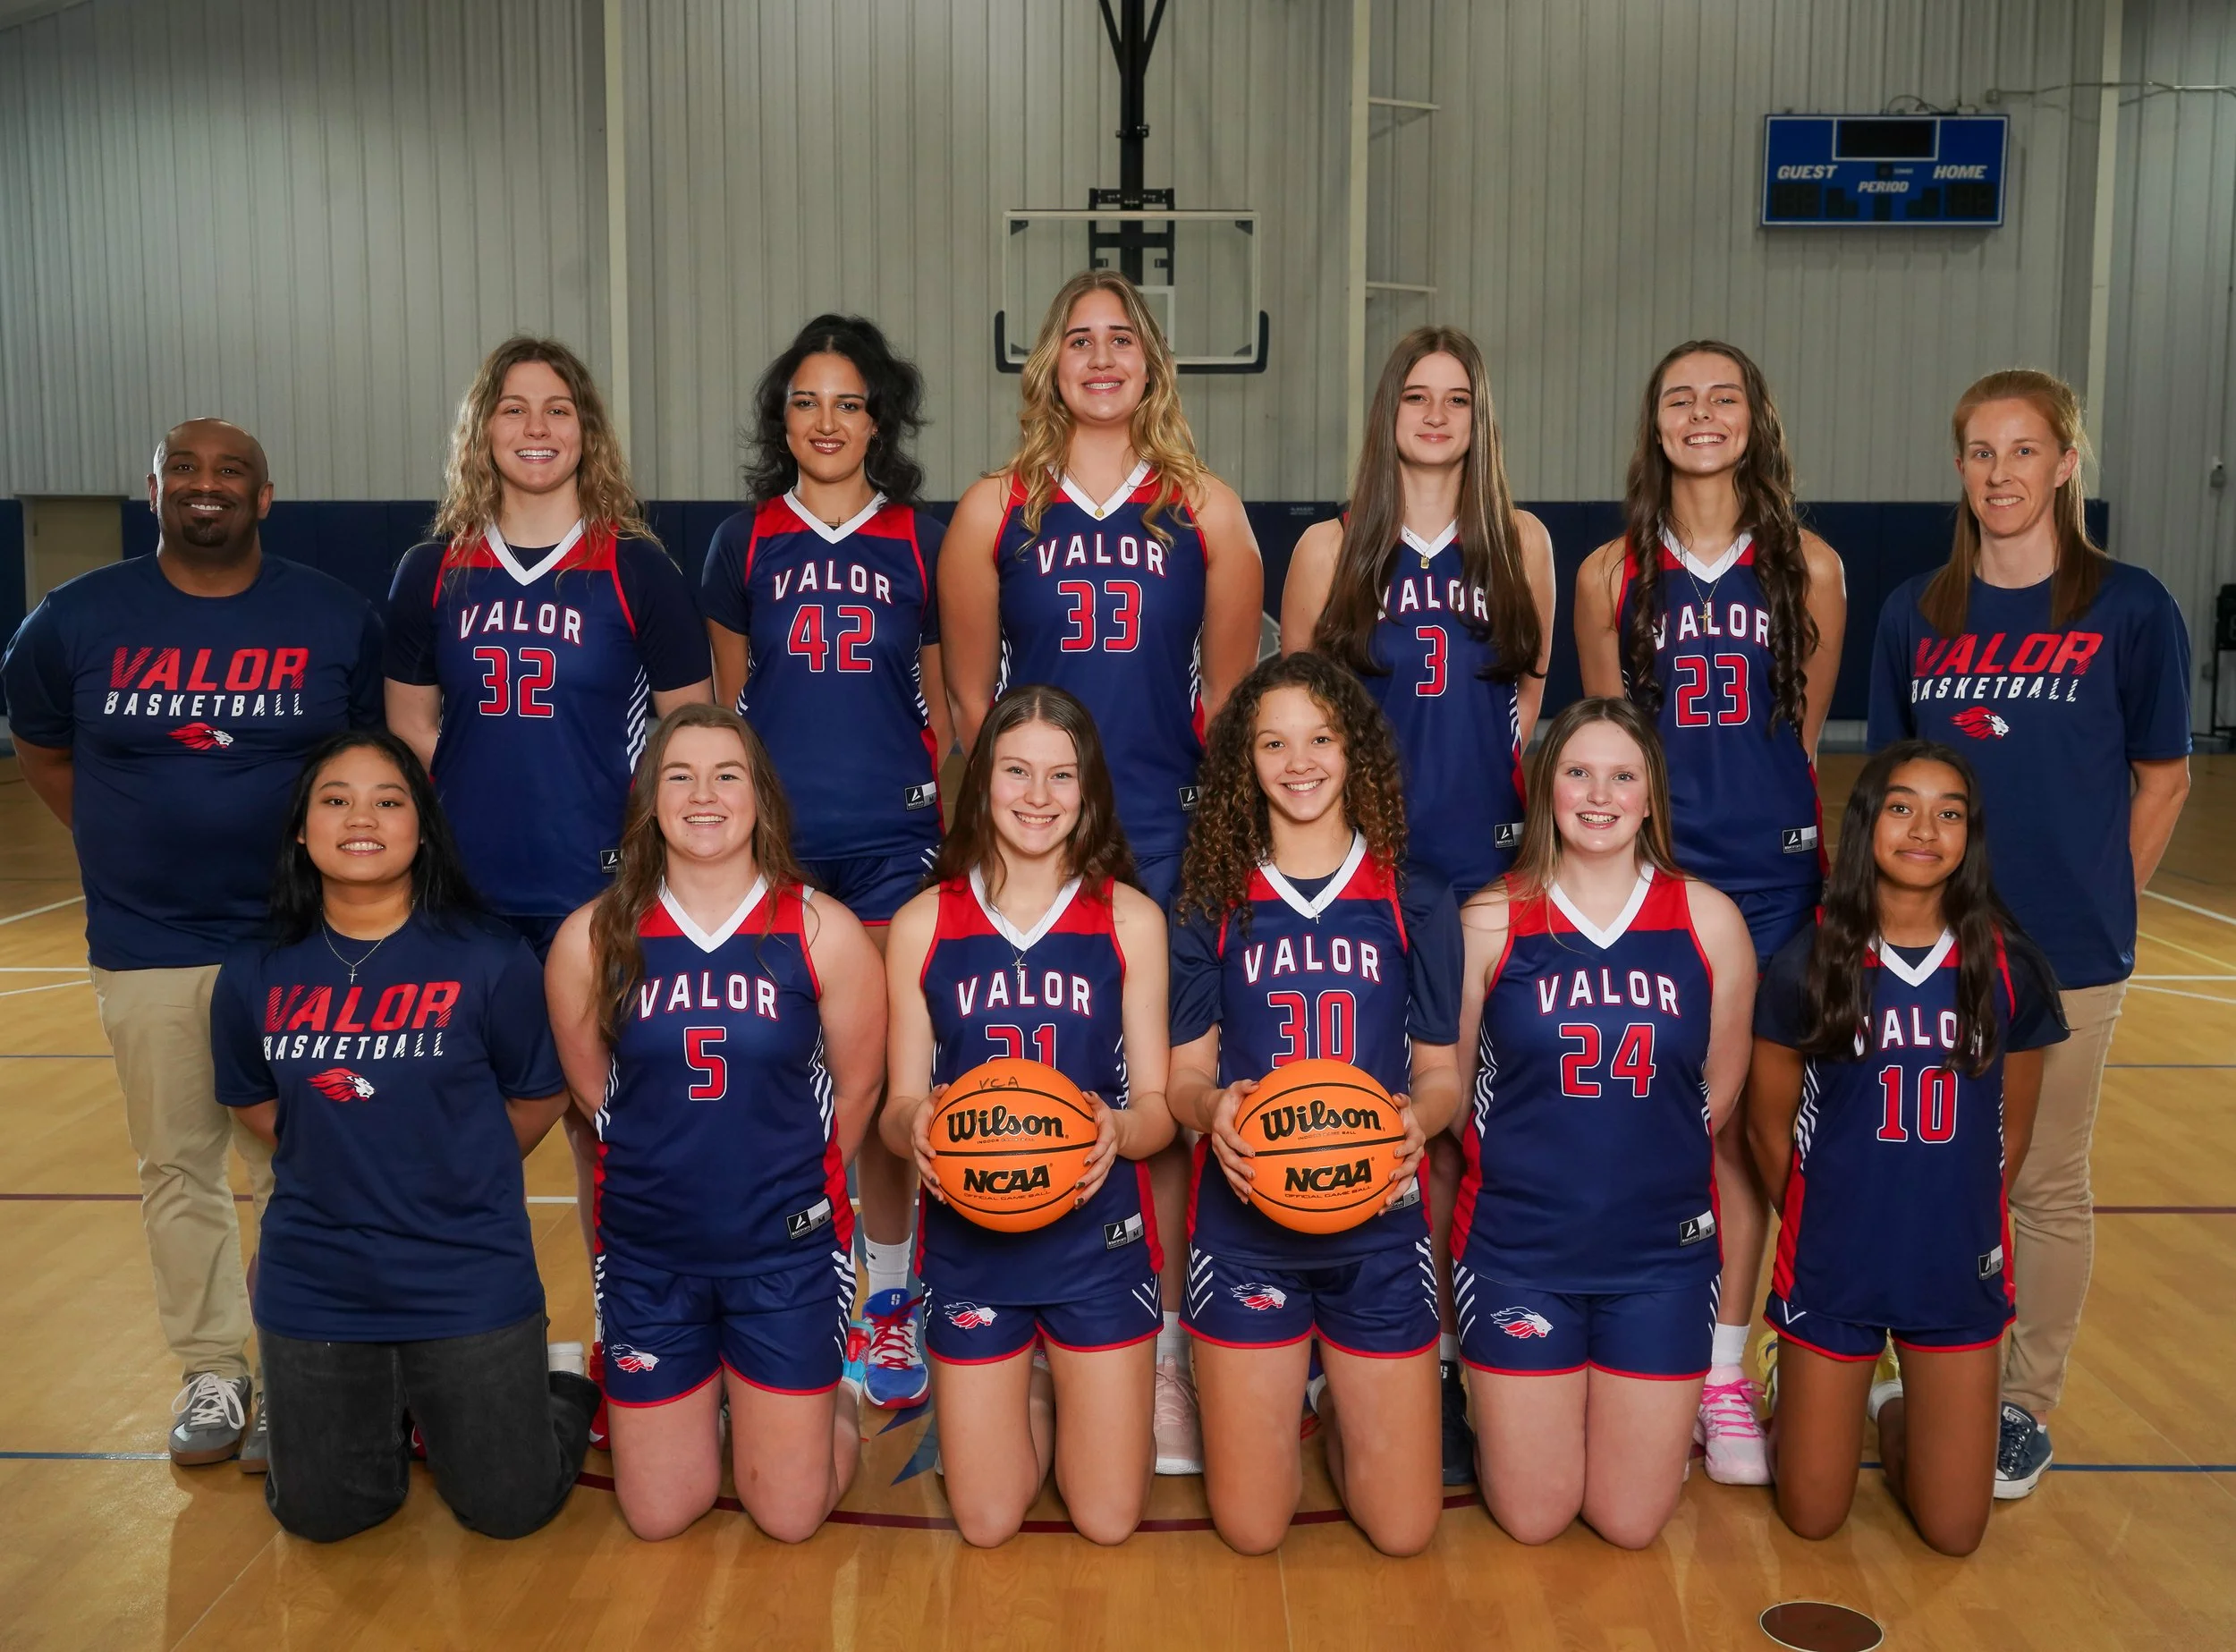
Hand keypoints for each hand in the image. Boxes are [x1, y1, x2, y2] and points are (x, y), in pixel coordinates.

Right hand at [911, 1085, 947, 1202]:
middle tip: (937, 1180)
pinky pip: (928, 1177)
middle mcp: (916, 1146)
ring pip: (923, 1174)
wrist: (907, 1121)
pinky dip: (935, 1188)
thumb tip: (946, 1086)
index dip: (925, 1147)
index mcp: (917, 1131)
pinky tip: (945, 1199)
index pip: (919, 1140)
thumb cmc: (924, 1110)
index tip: (934, 1153)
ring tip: (941, 1197)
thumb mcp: (929, 1100)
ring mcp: (919, 1157)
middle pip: (919, 1162)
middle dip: (927, 1172)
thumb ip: (936, 1094)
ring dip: (931, 1186)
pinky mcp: (924, 1164)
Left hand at [1074, 1092, 1118, 1205]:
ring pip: (1101, 1179)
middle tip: (1078, 1185)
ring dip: (1090, 1191)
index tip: (1086, 1161)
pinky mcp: (1104, 1170)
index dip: (1096, 1153)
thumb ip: (1093, 1100)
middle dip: (1092, 1177)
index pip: (1104, 1145)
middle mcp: (1110, 1151)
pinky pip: (1098, 1183)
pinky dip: (1089, 1193)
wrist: (1123, 1130)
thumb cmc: (1105, 1117)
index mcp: (1109, 1135)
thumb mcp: (1101, 1106)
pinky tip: (1076, 1204)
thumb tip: (1085, 1094)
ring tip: (1077, 1202)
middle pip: (1103, 1167)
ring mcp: (1108, 1163)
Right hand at [1208, 1078, 1258, 1203]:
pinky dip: (1236, 1188)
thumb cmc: (1229, 1100)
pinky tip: (1246, 1200)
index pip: (1229, 1137)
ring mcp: (1219, 1153)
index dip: (1240, 1145)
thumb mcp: (1235, 1088)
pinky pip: (1228, 1176)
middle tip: (1253, 1175)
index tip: (1253, 1152)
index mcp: (1221, 1125)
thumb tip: (1256, 1085)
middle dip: (1239, 1168)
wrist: (1212, 1110)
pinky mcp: (1223, 1160)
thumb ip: (1244, 1086)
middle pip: (1227, 1158)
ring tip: (1249, 1193)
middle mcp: (1217, 1142)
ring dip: (1237, 1182)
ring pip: (1226, 1171)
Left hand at [1384, 1092, 1426, 1212]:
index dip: (1407, 1148)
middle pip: (1412, 1167)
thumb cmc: (1404, 1116)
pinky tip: (1378, 1210)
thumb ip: (1402, 1101)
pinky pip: (1398, 1188)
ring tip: (1386, 1204)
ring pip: (1406, 1182)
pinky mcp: (1404, 1175)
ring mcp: (1410, 1166)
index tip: (1396, 1152)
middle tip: (1390, 1178)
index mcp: (1417, 1138)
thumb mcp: (1405, 1106)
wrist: (1414, 1126)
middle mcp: (1416, 1154)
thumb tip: (1396, 1097)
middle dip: (1402, 1174)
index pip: (1414, 1144)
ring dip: (1397, 1193)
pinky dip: (1389, 1199)